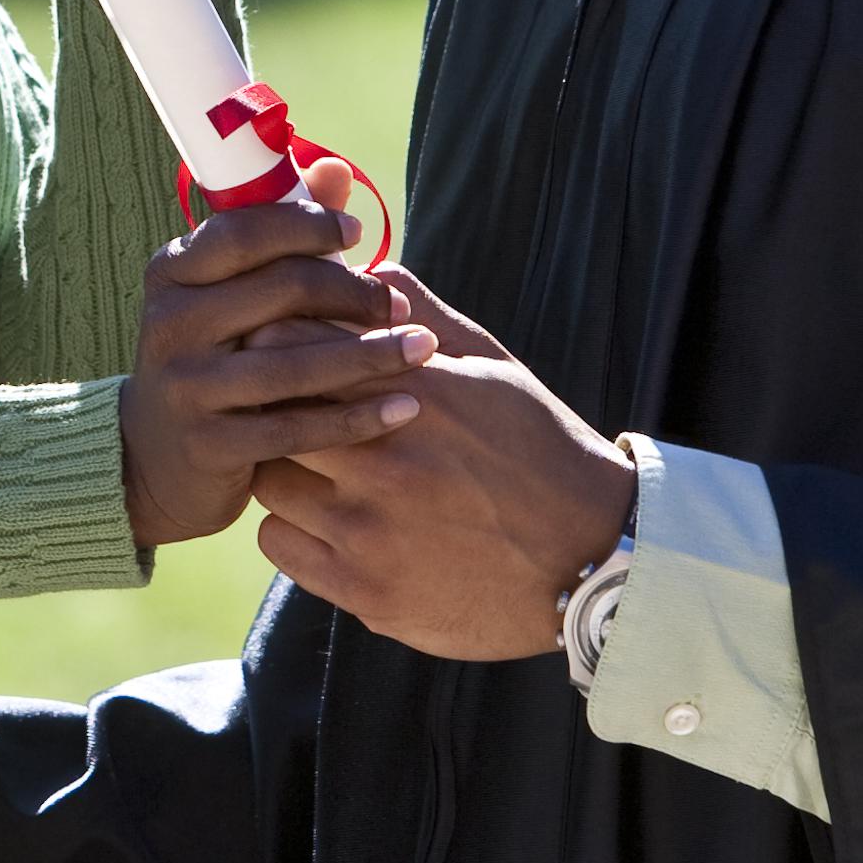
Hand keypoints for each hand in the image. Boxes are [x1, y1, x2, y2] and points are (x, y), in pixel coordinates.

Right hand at [118, 191, 426, 550]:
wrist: (156, 455)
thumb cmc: (213, 353)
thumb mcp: (230, 293)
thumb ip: (282, 232)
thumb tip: (334, 168)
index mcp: (171, 272)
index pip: (245, 232)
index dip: (309, 226)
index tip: (358, 235)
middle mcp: (169, 324)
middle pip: (279, 292)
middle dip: (352, 292)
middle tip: (400, 303)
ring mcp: (185, 387)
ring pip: (293, 363)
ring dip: (370, 354)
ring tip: (423, 347)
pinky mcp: (208, 446)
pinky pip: (296, 428)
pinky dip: (357, 418)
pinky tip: (405, 408)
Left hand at [249, 269, 635, 660]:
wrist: (593, 559)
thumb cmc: (541, 451)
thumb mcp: (495, 370)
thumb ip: (427, 318)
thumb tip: (371, 273)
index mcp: (417, 393)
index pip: (298, 342)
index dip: (281, 341)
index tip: (288, 350)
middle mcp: (385, 459)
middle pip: (272, 410)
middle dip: (276, 405)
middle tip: (291, 411)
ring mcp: (369, 529)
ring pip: (270, 481)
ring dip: (286, 469)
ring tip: (319, 470)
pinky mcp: (364, 589)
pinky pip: (279, 544)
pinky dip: (293, 529)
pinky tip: (328, 520)